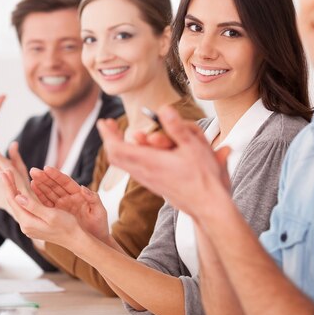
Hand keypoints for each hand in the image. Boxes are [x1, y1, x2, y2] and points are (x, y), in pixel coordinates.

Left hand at [1, 170, 86, 248]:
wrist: (75, 240)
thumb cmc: (67, 226)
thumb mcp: (51, 215)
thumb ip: (33, 206)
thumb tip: (17, 197)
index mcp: (28, 222)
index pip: (13, 200)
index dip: (9, 185)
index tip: (5, 172)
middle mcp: (26, 226)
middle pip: (13, 203)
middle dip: (9, 186)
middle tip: (5, 172)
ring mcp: (29, 226)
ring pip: (18, 206)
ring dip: (14, 192)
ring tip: (11, 179)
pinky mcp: (34, 225)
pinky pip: (24, 209)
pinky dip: (22, 198)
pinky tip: (21, 193)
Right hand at [29, 167, 109, 241]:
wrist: (95, 239)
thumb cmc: (99, 225)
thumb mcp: (99, 211)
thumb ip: (93, 199)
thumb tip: (84, 188)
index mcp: (79, 194)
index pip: (66, 182)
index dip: (56, 175)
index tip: (47, 168)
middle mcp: (69, 198)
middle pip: (55, 185)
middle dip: (44, 178)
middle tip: (33, 171)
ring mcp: (62, 205)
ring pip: (49, 193)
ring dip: (39, 186)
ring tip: (30, 178)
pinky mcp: (57, 214)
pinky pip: (46, 204)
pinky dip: (39, 198)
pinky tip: (31, 192)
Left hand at [98, 105, 231, 219]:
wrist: (208, 206)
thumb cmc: (204, 177)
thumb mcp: (194, 147)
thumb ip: (177, 127)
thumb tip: (163, 108)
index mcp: (151, 162)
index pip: (117, 149)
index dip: (107, 134)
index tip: (104, 122)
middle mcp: (145, 173)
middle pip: (115, 156)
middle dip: (110, 138)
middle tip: (110, 124)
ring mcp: (148, 181)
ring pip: (125, 163)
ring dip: (121, 146)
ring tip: (129, 133)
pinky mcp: (154, 185)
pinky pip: (134, 169)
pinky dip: (131, 155)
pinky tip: (142, 148)